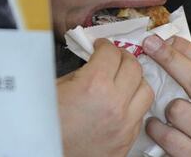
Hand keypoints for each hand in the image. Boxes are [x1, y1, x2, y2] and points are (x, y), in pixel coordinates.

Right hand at [57, 38, 153, 156]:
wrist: (46, 153)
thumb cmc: (45, 123)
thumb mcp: (56, 87)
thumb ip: (80, 71)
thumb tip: (94, 62)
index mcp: (93, 85)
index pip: (111, 52)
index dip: (104, 45)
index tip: (100, 46)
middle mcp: (114, 104)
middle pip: (134, 67)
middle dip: (122, 57)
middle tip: (112, 57)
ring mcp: (124, 125)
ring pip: (146, 90)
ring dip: (134, 80)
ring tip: (121, 79)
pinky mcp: (126, 141)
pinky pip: (140, 114)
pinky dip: (133, 104)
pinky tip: (119, 103)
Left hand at [142, 35, 190, 156]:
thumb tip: (169, 47)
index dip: (186, 49)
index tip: (166, 38)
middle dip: (169, 58)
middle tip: (149, 43)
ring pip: (176, 108)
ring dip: (163, 106)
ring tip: (167, 114)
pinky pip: (163, 131)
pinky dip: (155, 126)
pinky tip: (160, 128)